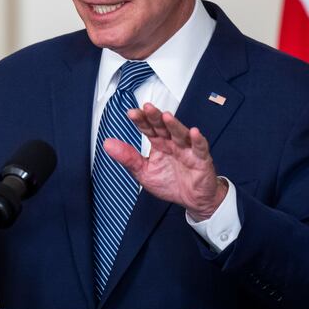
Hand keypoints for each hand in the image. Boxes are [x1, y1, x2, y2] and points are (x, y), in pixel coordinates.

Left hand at [103, 103, 227, 220]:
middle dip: (155, 117)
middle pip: (163, 127)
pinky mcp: (201, 160)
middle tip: (147, 108)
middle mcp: (172, 143)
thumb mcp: (144, 172)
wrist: (192, 200)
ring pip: (180, 134)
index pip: (148, 128)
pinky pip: (200, 148)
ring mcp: (187, 150)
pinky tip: (193, 132)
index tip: (131, 113)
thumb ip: (127, 158)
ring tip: (166, 117)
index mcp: (159, 144)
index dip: (141, 120)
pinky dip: (197, 140)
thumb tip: (107, 144)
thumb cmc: (170, 183)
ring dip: (174, 125)